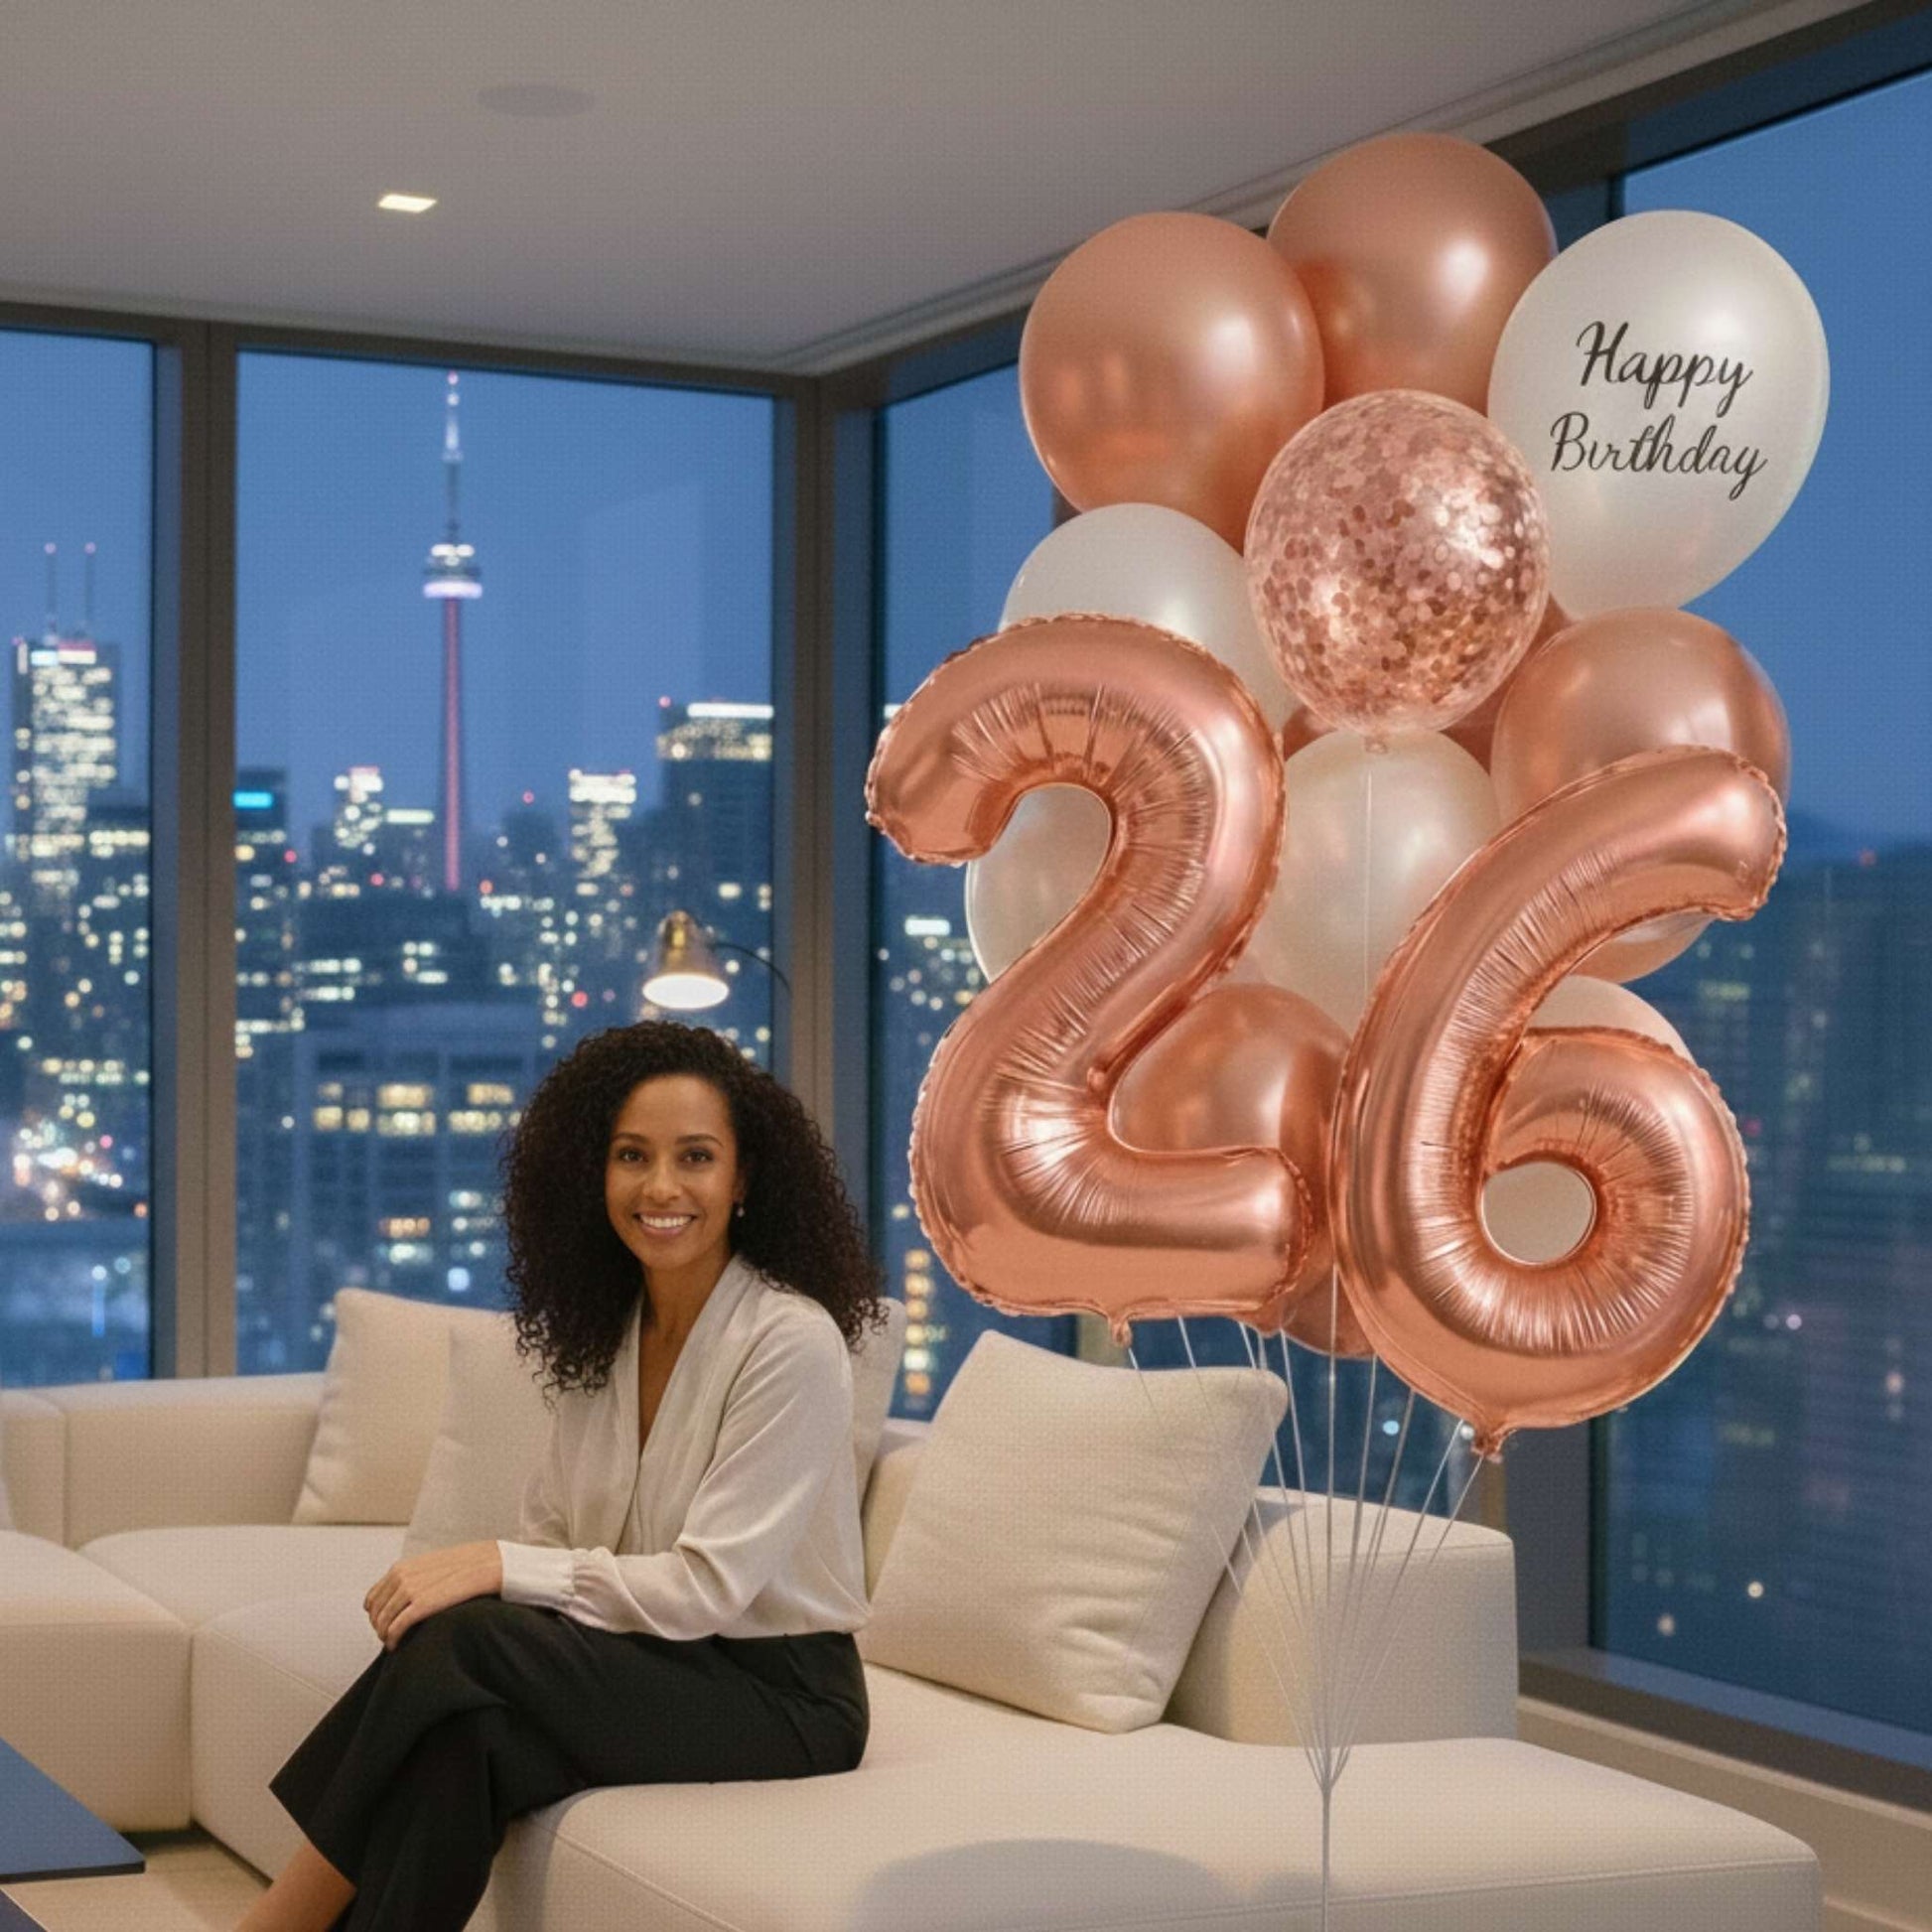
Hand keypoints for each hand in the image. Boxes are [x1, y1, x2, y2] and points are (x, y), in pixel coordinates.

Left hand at [364, 1541, 504, 1650]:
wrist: (484, 1564)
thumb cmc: (461, 1567)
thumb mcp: (429, 1565)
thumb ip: (411, 1578)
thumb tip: (400, 1596)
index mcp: (400, 1568)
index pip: (372, 1598)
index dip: (374, 1615)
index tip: (384, 1625)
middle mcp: (401, 1578)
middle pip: (375, 1612)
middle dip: (379, 1628)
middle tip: (388, 1638)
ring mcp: (409, 1591)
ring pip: (382, 1622)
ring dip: (384, 1636)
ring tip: (393, 1643)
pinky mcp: (421, 1605)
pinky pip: (395, 1628)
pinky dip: (392, 1640)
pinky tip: (396, 1645)